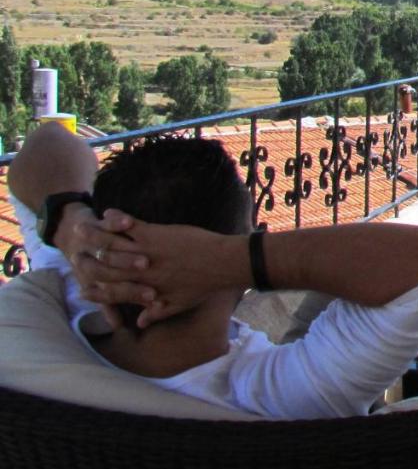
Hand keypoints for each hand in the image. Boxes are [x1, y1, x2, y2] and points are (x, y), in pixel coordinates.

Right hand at [73, 210, 244, 327]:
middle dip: (87, 261)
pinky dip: (118, 219)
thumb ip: (157, 313)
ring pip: (114, 244)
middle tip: (73, 253)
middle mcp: (142, 271)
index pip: (113, 292)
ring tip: (82, 229)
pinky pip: (130, 225)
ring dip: (96, 236)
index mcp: (146, 288)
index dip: (97, 291)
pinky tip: (108, 213)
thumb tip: (139, 324)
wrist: (225, 263)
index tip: (83, 289)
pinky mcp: (157, 233)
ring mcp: (148, 250)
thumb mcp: (180, 304)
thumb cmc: (206, 284)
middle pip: (106, 267)